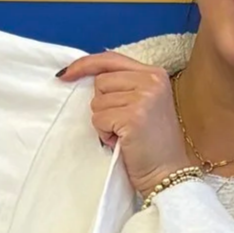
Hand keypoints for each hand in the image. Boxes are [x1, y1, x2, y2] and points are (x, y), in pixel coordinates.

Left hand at [58, 52, 191, 194]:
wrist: (167, 174)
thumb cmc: (151, 145)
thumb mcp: (144, 104)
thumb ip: (124, 87)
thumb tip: (83, 75)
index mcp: (155, 74)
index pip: (111, 59)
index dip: (86, 65)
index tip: (66, 74)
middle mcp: (151, 80)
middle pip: (101, 81)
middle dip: (103, 105)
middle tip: (121, 124)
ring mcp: (143, 97)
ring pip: (97, 101)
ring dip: (104, 122)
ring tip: (123, 135)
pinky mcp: (133, 116)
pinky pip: (99, 119)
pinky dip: (104, 134)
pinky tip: (121, 142)